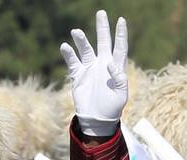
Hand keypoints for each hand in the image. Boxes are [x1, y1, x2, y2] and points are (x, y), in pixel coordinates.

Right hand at [60, 10, 128, 136]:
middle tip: (101, 13)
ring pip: (86, 49)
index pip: (120, 47)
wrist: (97, 119)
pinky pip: (72, 61)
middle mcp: (102, 64)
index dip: (120, 34)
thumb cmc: (112, 108)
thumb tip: (110, 64)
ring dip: (81, 40)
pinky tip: (65, 47)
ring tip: (76, 32)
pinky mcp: (78, 74)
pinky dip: (69, 53)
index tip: (121, 20)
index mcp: (116, 68)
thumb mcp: (121, 96)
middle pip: (103, 42)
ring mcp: (90, 68)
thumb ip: (119, 80)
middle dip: (102, 28)